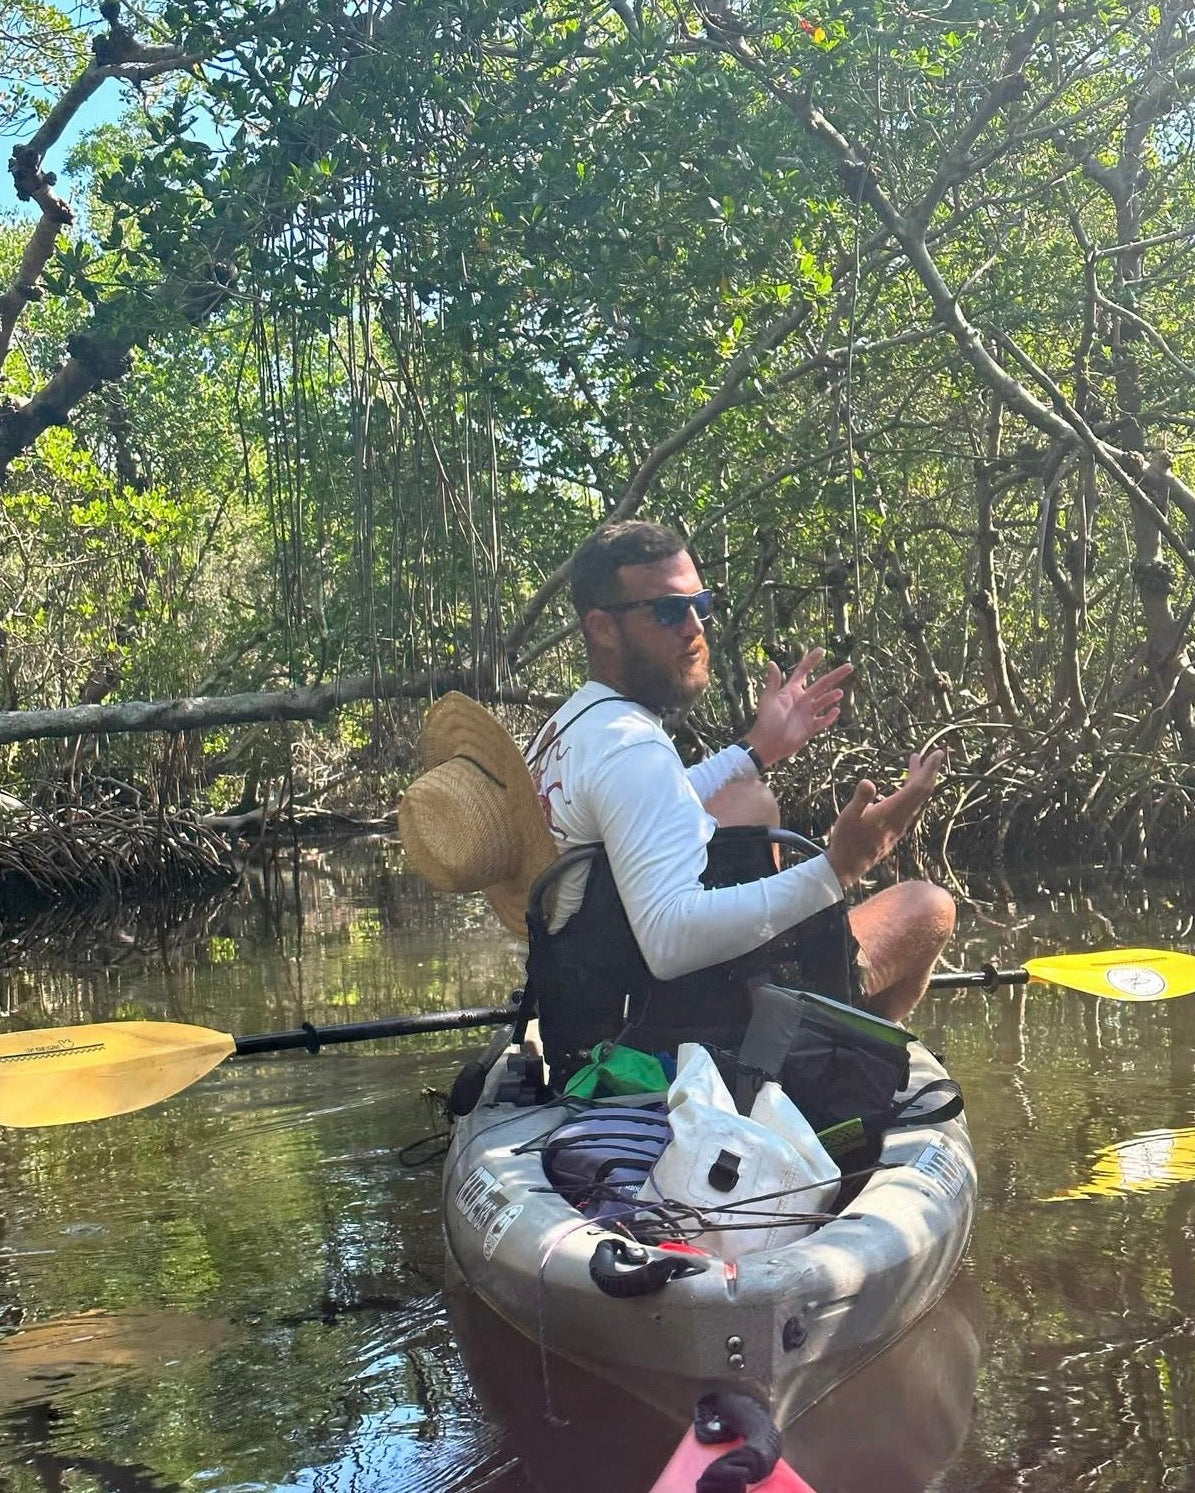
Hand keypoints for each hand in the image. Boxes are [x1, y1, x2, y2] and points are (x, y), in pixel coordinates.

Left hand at [745, 649, 853, 767]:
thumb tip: (772, 663)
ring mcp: (807, 714)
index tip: (821, 650)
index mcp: (791, 691)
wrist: (767, 744)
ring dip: (831, 697)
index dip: (811, 661)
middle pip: (822, 684)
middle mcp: (802, 700)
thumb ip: (773, 682)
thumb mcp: (768, 699)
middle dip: (835, 675)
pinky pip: (823, 721)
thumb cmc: (766, 720)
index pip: (803, 672)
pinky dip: (830, 717)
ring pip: (824, 702)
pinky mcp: (810, 728)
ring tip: (839, 692)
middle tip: (849, 666)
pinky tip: (836, 710)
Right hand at [825, 748, 943, 888]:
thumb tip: (868, 782)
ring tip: (915, 762)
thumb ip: (860, 799)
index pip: (918, 787)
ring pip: (917, 799)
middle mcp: (902, 818)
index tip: (937, 754)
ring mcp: (900, 824)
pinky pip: (910, 805)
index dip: (929, 769)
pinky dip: (911, 791)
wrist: (849, 865)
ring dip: (919, 780)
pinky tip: (901, 787)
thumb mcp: (848, 817)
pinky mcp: (896, 828)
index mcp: (893, 812)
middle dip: (929, 771)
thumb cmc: (847, 839)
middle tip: (934, 754)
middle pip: (922, 792)